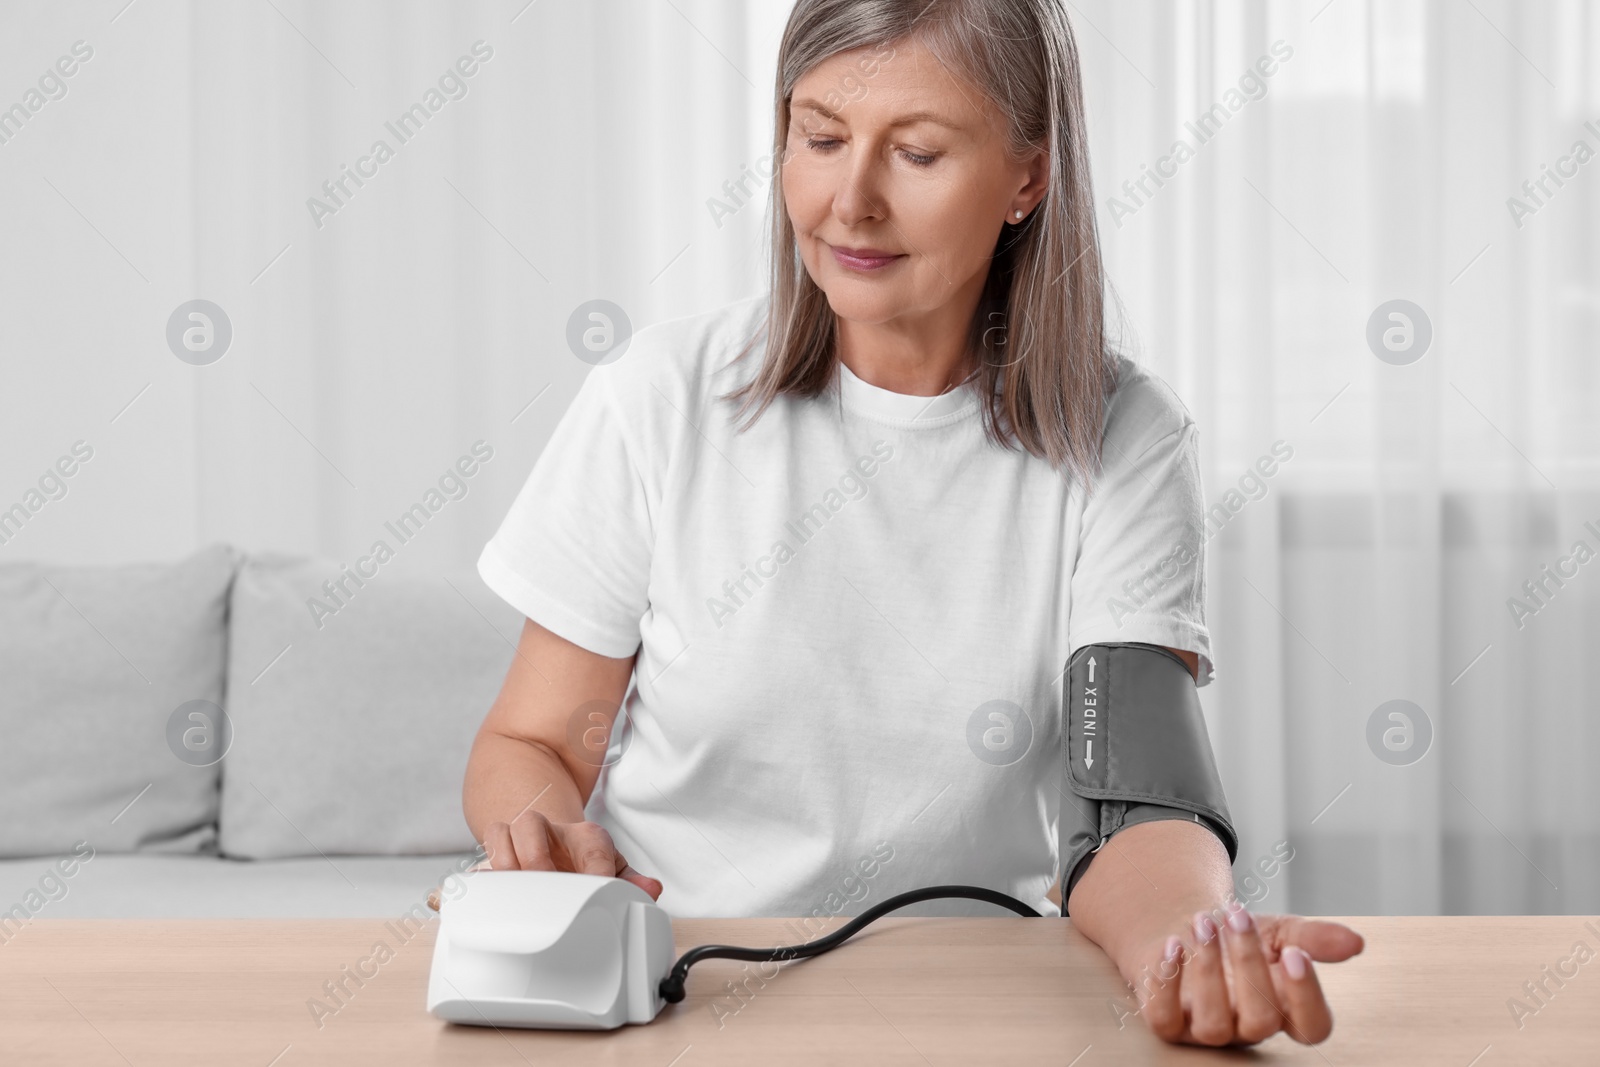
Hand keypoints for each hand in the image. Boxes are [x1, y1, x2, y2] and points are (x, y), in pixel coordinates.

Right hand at [480, 809, 663, 899]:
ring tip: (511, 891)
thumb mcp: (612, 868)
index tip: (598, 889)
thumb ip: (630, 880)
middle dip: (536, 857)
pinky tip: (472, 900)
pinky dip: (472, 881)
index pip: (591, 843)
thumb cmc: (586, 864)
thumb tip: (650, 889)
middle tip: (543, 885)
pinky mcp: (493, 860)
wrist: (556, 847)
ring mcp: (517, 842)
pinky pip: (474, 862)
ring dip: (502, 862)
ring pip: (499, 832)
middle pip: (532, 823)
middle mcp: (547, 831)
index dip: (595, 868)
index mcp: (584, 835)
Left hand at [1130, 902, 1362, 1046]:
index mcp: (1285, 1010)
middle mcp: (1248, 1027)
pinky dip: (1167, 982)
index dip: (1307, 997)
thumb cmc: (1238, 937)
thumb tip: (1356, 943)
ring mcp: (1207, 1031)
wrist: (1185, 929)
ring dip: (1208, 969)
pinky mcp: (1169, 1024)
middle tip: (1236, 916)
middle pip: (1262, 1020)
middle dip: (1248, 964)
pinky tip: (1171, 945)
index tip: (1294, 952)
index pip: (1312, 1027)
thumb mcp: (1277, 931)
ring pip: (1215, 1025)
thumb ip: (1314, 938)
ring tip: (1202, 923)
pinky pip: (1164, 1019)